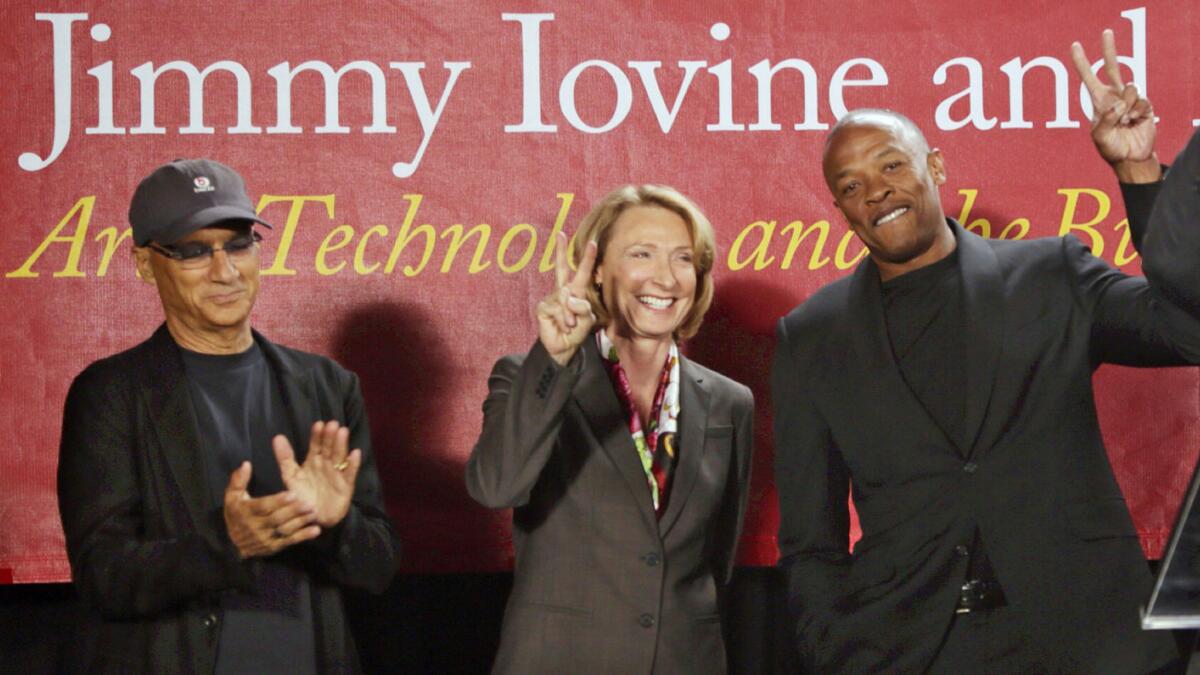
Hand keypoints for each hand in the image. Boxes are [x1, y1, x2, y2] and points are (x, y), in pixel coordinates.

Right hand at [223, 462, 320, 558]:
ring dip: (301, 522)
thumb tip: (246, 464)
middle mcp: (255, 527)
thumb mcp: (232, 497)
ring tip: (314, 513)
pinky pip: (289, 541)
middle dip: (293, 511)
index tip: (292, 494)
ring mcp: (265, 539)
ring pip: (285, 530)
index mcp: (246, 512)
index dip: (277, 501)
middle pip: (276, 519)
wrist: (233, 544)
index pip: (263, 507)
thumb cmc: (236, 514)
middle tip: (309, 503)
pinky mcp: (274, 547)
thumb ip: (238, 480)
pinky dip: (303, 536)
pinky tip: (315, 530)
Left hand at [273, 420, 361, 527]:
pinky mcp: (346, 486)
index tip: (318, 424)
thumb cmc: (301, 496)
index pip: (316, 445)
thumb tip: (277, 437)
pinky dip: (353, 464)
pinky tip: (355, 454)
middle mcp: (326, 464)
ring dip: (342, 444)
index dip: (317, 435)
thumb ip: (285, 458)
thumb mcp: (291, 476)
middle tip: (333, 424)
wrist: (311, 519)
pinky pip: (350, 473)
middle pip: (329, 448)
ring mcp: (337, 474)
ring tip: (342, 432)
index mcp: (314, 461)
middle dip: (330, 436)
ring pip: (340, 456)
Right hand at [535, 232, 598, 365]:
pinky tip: (564, 326)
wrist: (563, 348)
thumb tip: (569, 296)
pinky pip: (558, 308)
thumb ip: (582, 307)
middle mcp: (563, 292)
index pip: (580, 272)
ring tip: (572, 325)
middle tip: (560, 234)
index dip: (586, 258)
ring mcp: (552, 298)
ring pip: (566, 298)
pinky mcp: (543, 307)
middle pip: (561, 269)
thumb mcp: (587, 320)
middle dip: (561, 251)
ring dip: (572, 313)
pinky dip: (564, 318)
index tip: (592, 243)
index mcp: (576, 292)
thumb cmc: (577, 332)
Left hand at [1071, 29, 1160, 182]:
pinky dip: (1136, 114)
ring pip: (1129, 88)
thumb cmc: (1110, 148)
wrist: (1130, 157)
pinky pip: (1140, 101)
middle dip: (1109, 50)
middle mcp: (1114, 96)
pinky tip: (1134, 122)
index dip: (1081, 62)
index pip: (1088, 78)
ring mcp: (1130, 99)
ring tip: (1124, 122)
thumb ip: (1104, 120)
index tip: (1074, 46)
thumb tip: (1117, 104)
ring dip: (1127, 107)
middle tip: (1106, 32)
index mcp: (1098, 101)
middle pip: (1113, 68)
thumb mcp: (1099, 137)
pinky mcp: (1144, 105)